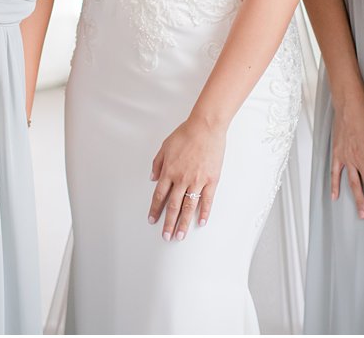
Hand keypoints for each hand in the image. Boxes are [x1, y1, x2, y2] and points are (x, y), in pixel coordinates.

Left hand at [147, 117, 225, 240]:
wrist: (205, 128)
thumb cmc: (186, 134)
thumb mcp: (165, 146)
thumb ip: (157, 163)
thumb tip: (153, 177)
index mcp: (169, 171)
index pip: (159, 195)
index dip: (155, 209)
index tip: (152, 219)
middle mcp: (181, 179)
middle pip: (173, 206)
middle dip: (169, 223)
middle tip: (166, 236)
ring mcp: (197, 181)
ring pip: (189, 207)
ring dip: (183, 223)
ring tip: (180, 236)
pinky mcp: (211, 180)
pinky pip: (207, 200)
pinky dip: (204, 213)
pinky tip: (201, 222)